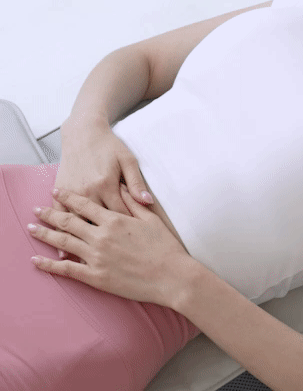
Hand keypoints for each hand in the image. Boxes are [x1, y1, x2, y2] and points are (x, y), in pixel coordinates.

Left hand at [28, 183, 194, 307]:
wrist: (172, 276)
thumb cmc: (166, 247)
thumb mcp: (152, 219)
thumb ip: (133, 202)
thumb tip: (121, 187)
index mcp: (115, 220)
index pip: (84, 204)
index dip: (68, 197)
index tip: (56, 191)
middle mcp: (101, 236)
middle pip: (68, 221)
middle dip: (49, 214)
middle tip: (35, 209)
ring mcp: (96, 257)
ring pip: (63, 243)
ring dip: (44, 234)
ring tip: (31, 229)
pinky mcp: (95, 277)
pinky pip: (66, 269)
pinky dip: (49, 265)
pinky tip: (36, 260)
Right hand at [54, 122, 154, 261]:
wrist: (84, 132)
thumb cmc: (110, 146)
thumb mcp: (128, 160)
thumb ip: (137, 183)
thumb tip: (149, 202)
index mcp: (108, 185)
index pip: (119, 216)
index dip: (127, 234)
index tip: (135, 249)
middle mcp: (89, 191)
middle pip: (98, 224)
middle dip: (105, 243)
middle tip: (113, 262)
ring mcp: (73, 192)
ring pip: (76, 223)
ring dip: (81, 243)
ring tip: (88, 262)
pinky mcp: (62, 190)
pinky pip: (61, 215)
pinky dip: (62, 232)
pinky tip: (63, 251)